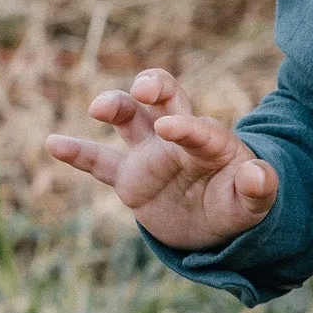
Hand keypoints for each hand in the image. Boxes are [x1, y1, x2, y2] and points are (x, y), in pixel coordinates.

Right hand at [45, 68, 276, 250]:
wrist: (214, 226)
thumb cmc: (238, 204)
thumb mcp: (254, 202)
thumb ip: (258, 187)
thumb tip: (258, 174)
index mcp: (211, 142)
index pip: (198, 128)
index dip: (185, 126)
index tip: (169, 128)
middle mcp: (177, 138)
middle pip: (165, 98)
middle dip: (154, 86)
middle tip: (144, 90)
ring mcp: (150, 154)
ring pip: (129, 118)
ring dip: (116, 106)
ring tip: (100, 108)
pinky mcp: (129, 178)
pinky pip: (100, 162)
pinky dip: (77, 153)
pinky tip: (53, 143)